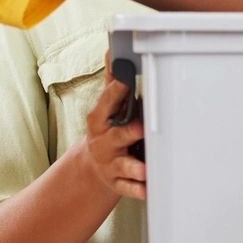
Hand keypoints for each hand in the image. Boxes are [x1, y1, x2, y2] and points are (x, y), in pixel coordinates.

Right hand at [82, 76, 146, 200]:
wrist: (93, 167)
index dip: (114, 93)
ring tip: (146, 170)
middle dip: (128, 133)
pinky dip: (139, 190)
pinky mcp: (118, 183)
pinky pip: (129, 188)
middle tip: (141, 128)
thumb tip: (112, 52)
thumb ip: (111, 83)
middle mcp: (104, 143)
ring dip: (135, 168)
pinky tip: (149, 190)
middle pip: (116, 137)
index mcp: (100, 122)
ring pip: (123, 167)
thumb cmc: (106, 131)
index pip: (105, 105)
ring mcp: (111, 164)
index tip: (124, 81)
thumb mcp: (105, 108)